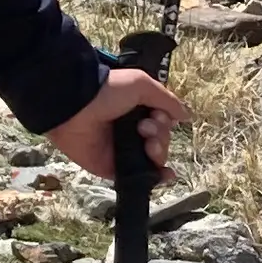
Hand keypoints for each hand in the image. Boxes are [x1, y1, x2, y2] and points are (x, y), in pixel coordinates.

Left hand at [44, 64, 179, 179]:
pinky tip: (165, 174)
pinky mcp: (113, 168)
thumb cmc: (107, 91)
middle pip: (162, 141)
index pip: (163, 123)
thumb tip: (186, 116)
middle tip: (144, 129)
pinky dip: (156, 177)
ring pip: (155, 158)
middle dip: (160, 136)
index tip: (154, 116)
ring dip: (158, 151)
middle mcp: (132, 132)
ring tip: (147, 144)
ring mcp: (123, 151)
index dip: (164, 122)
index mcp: (138, 111)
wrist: (75, 107)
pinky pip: (140, 177)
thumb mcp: (141, 84)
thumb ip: (166, 100)